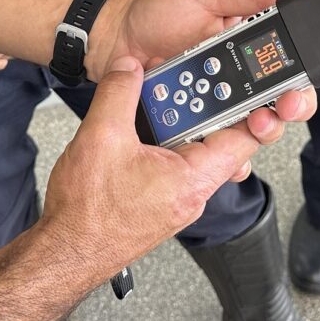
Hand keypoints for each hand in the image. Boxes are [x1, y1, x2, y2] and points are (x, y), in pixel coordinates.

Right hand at [40, 56, 269, 275]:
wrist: (66, 251)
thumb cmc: (88, 215)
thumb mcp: (101, 137)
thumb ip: (119, 93)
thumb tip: (130, 68)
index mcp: (194, 179)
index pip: (246, 139)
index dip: (253, 107)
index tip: (245, 82)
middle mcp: (192, 191)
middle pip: (219, 138)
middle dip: (204, 104)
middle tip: (185, 79)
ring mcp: (177, 196)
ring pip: (193, 147)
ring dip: (177, 119)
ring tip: (156, 96)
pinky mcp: (159, 198)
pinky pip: (172, 160)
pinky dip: (162, 137)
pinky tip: (140, 123)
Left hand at [87, 0, 317, 144]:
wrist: (115, 43)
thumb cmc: (157, 16)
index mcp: (250, 46)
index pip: (295, 59)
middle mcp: (242, 79)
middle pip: (285, 99)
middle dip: (295, 104)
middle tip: (288, 102)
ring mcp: (222, 105)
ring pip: (258, 127)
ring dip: (266, 130)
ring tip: (257, 123)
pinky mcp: (201, 127)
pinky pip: (223, 150)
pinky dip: (233, 159)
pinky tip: (235, 160)